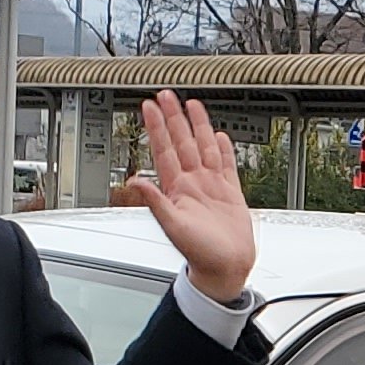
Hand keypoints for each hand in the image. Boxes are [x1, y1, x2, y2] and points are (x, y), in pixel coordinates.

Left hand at [125, 90, 256, 307]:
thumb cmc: (200, 254)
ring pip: (202, 147)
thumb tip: (134, 181)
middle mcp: (192, 183)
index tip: (148, 106)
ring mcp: (211, 186)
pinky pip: (226, 164)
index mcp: (177, 189)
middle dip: (174, 117)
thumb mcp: (173, 226)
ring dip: (197, 126)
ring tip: (191, 105)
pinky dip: (222, 149)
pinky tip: (219, 136)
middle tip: (166, 95)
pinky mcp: (230, 193)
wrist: (225, 269)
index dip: (156, 127)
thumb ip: (155, 201)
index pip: (164, 149)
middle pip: (181, 141)